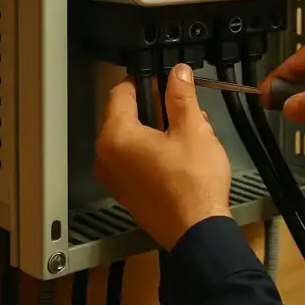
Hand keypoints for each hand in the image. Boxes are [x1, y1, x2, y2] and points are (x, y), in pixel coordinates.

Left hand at [94, 63, 232, 249]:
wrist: (198, 232)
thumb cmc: (194, 183)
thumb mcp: (193, 129)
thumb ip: (181, 96)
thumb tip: (177, 72)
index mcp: (116, 137)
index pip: (120, 92)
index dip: (144, 80)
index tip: (165, 79)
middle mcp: (107, 157)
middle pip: (124, 116)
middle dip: (154, 106)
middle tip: (182, 105)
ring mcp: (115, 178)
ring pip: (132, 139)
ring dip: (157, 129)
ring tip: (190, 130)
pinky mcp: (127, 193)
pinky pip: (134, 160)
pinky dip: (153, 151)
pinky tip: (181, 153)